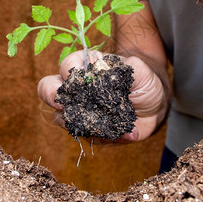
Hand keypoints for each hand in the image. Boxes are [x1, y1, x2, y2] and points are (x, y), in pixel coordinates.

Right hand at [37, 50, 165, 142]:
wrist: (152, 106)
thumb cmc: (143, 82)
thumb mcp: (142, 72)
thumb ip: (133, 68)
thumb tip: (122, 73)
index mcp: (87, 67)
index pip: (68, 65)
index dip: (68, 71)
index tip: (74, 78)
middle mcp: (77, 88)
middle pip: (49, 88)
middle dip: (50, 94)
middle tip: (61, 103)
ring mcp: (79, 109)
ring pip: (59, 115)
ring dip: (71, 121)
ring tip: (91, 125)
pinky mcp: (87, 128)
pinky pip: (81, 134)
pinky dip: (97, 136)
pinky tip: (117, 134)